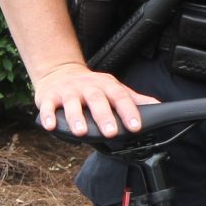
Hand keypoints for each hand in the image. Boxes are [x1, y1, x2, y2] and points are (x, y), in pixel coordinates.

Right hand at [28, 61, 156, 137]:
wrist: (60, 72)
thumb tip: (157, 105)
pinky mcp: (49, 96)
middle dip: (104, 116)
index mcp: (106, 85)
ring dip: (76, 117)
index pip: (120, 97)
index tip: (136, 126)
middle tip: (110, 132)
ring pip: (72, 103)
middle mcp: (87, 87)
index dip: (128, 111)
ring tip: (80, 133)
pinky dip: (48, 116)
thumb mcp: (113, 89)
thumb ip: (133, 99)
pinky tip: (50, 126)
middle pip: (97, 100)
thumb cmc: (92, 87)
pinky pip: (48, 106)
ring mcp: (68, 91)